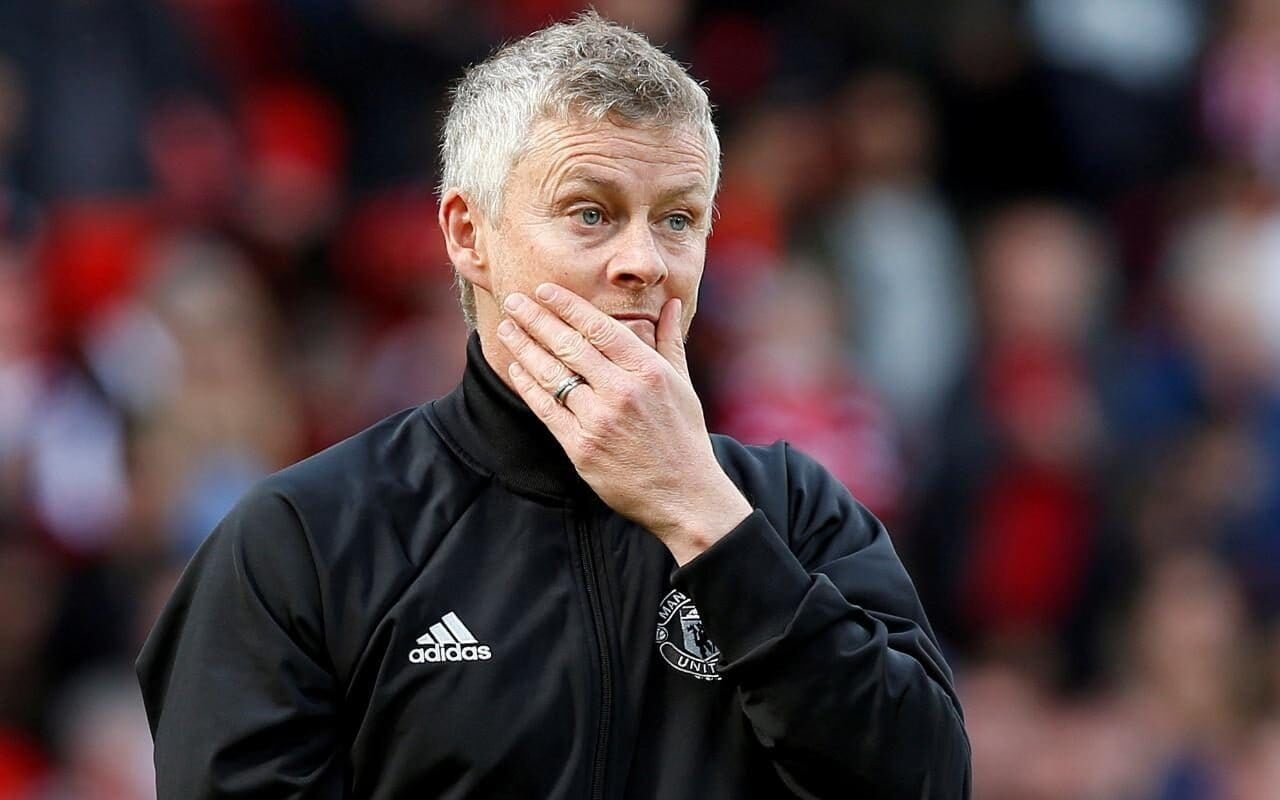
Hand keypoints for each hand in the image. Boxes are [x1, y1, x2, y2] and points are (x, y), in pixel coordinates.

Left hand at [497, 283, 751, 564]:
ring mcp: (599, 420)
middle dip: (535, 319)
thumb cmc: (684, 437)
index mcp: (647, 371)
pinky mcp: (581, 448)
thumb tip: (670, 303)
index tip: (543, 290)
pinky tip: (516, 368)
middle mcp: (621, 391)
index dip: (566, 305)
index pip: (598, 327)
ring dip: (524, 348)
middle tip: (513, 300)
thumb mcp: (682, 384)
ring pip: (552, 374)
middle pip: (569, 345)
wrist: (684, 494)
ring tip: (506, 329)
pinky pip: (547, 409)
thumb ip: (669, 340)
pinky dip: (529, 385)